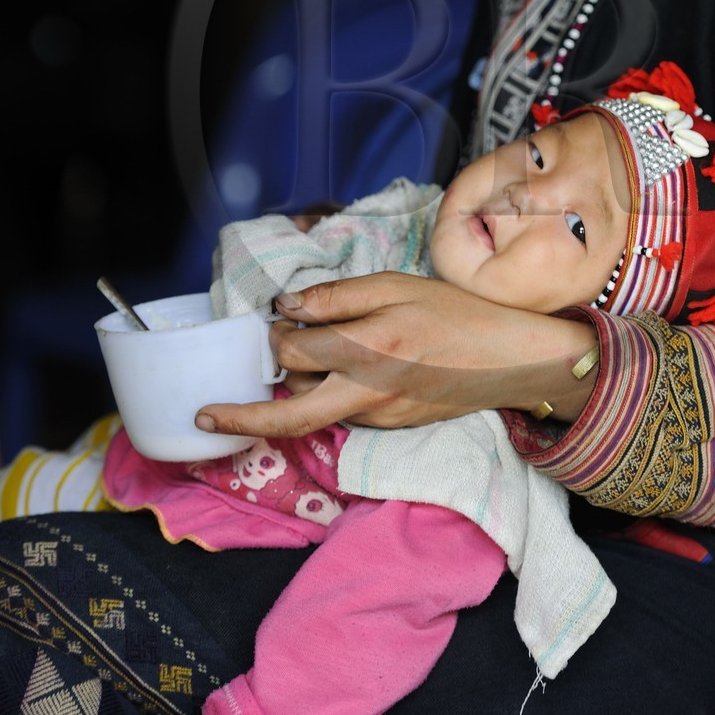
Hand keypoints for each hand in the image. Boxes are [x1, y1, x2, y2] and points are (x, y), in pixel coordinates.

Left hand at [193, 272, 597, 439]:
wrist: (509, 359)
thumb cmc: (455, 313)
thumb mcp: (396, 286)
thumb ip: (338, 296)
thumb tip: (287, 306)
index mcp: (366, 348)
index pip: (291, 351)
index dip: (272, 335)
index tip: (270, 321)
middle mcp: (366, 391)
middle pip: (287, 417)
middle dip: (241, 418)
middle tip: (205, 416)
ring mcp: (377, 417)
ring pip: (313, 410)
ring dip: (293, 389)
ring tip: (294, 358)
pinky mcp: (387, 429)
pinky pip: (341, 412)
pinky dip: (325, 394)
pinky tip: (336, 370)